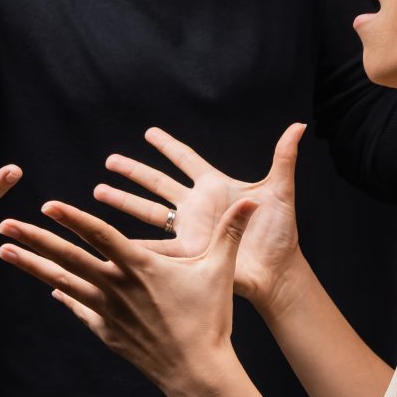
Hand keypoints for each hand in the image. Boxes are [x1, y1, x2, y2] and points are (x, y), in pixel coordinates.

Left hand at [0, 197, 257, 396]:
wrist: (197, 372)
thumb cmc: (210, 319)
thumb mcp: (220, 270)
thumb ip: (230, 231)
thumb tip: (251, 200)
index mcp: (140, 267)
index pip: (100, 236)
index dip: (73, 219)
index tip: (47, 205)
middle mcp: (117, 288)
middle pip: (68, 258)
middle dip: (33, 239)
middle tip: (2, 226)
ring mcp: (108, 312)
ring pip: (63, 282)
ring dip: (32, 266)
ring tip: (4, 252)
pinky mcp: (108, 332)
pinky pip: (80, 310)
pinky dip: (65, 298)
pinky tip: (50, 290)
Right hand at [90, 124, 306, 308]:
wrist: (278, 271)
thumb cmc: (281, 233)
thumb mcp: (280, 192)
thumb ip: (284, 157)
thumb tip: (299, 125)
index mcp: (216, 187)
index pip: (187, 159)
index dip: (169, 146)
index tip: (149, 132)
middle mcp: (198, 207)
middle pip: (158, 183)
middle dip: (134, 172)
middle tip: (109, 161)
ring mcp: (189, 230)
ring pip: (148, 212)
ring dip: (124, 202)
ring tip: (98, 191)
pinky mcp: (186, 254)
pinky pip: (154, 247)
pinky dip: (133, 244)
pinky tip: (110, 239)